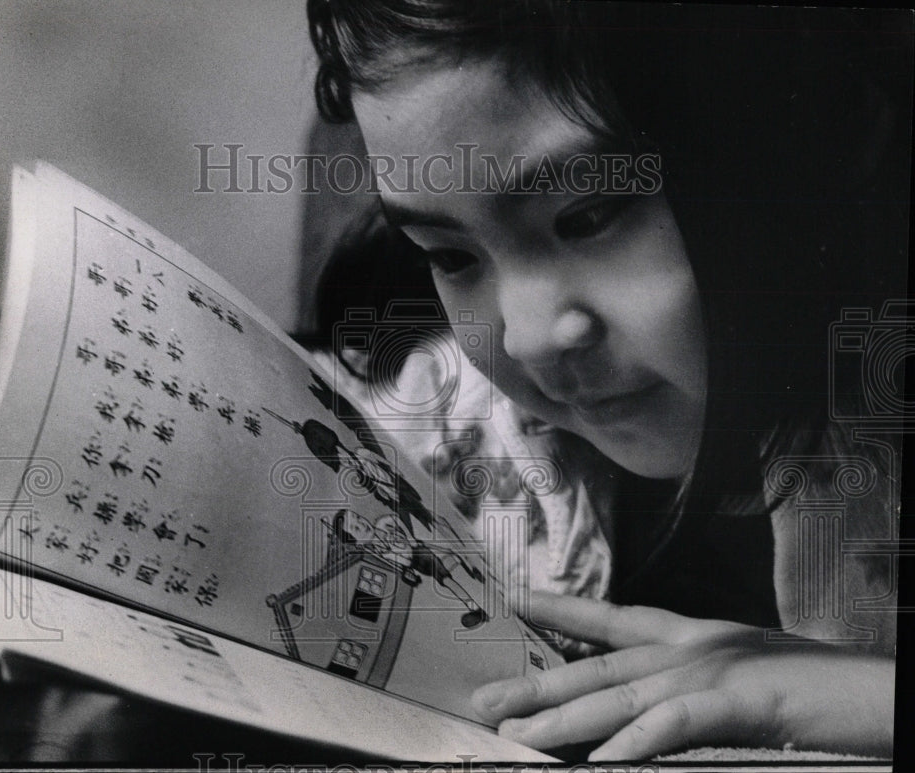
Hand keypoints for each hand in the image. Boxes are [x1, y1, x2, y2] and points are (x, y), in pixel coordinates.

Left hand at [472, 591, 893, 759]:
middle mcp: (691, 645)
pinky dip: (633, 743)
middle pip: (597, 666)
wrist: (877, 688)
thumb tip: (640, 713)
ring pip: (618, 695)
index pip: (611, 619)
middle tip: (485, 699)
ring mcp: (712, 670)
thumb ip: (687, 689)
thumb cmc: (813, 687)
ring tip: (515, 734)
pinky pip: (671, 726)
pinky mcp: (738, 701)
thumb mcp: (740, 676)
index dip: (560, 610)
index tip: (515, 603)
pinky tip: (600, 762)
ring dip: (562, 718)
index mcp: (692, 635)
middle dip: (538, 683)